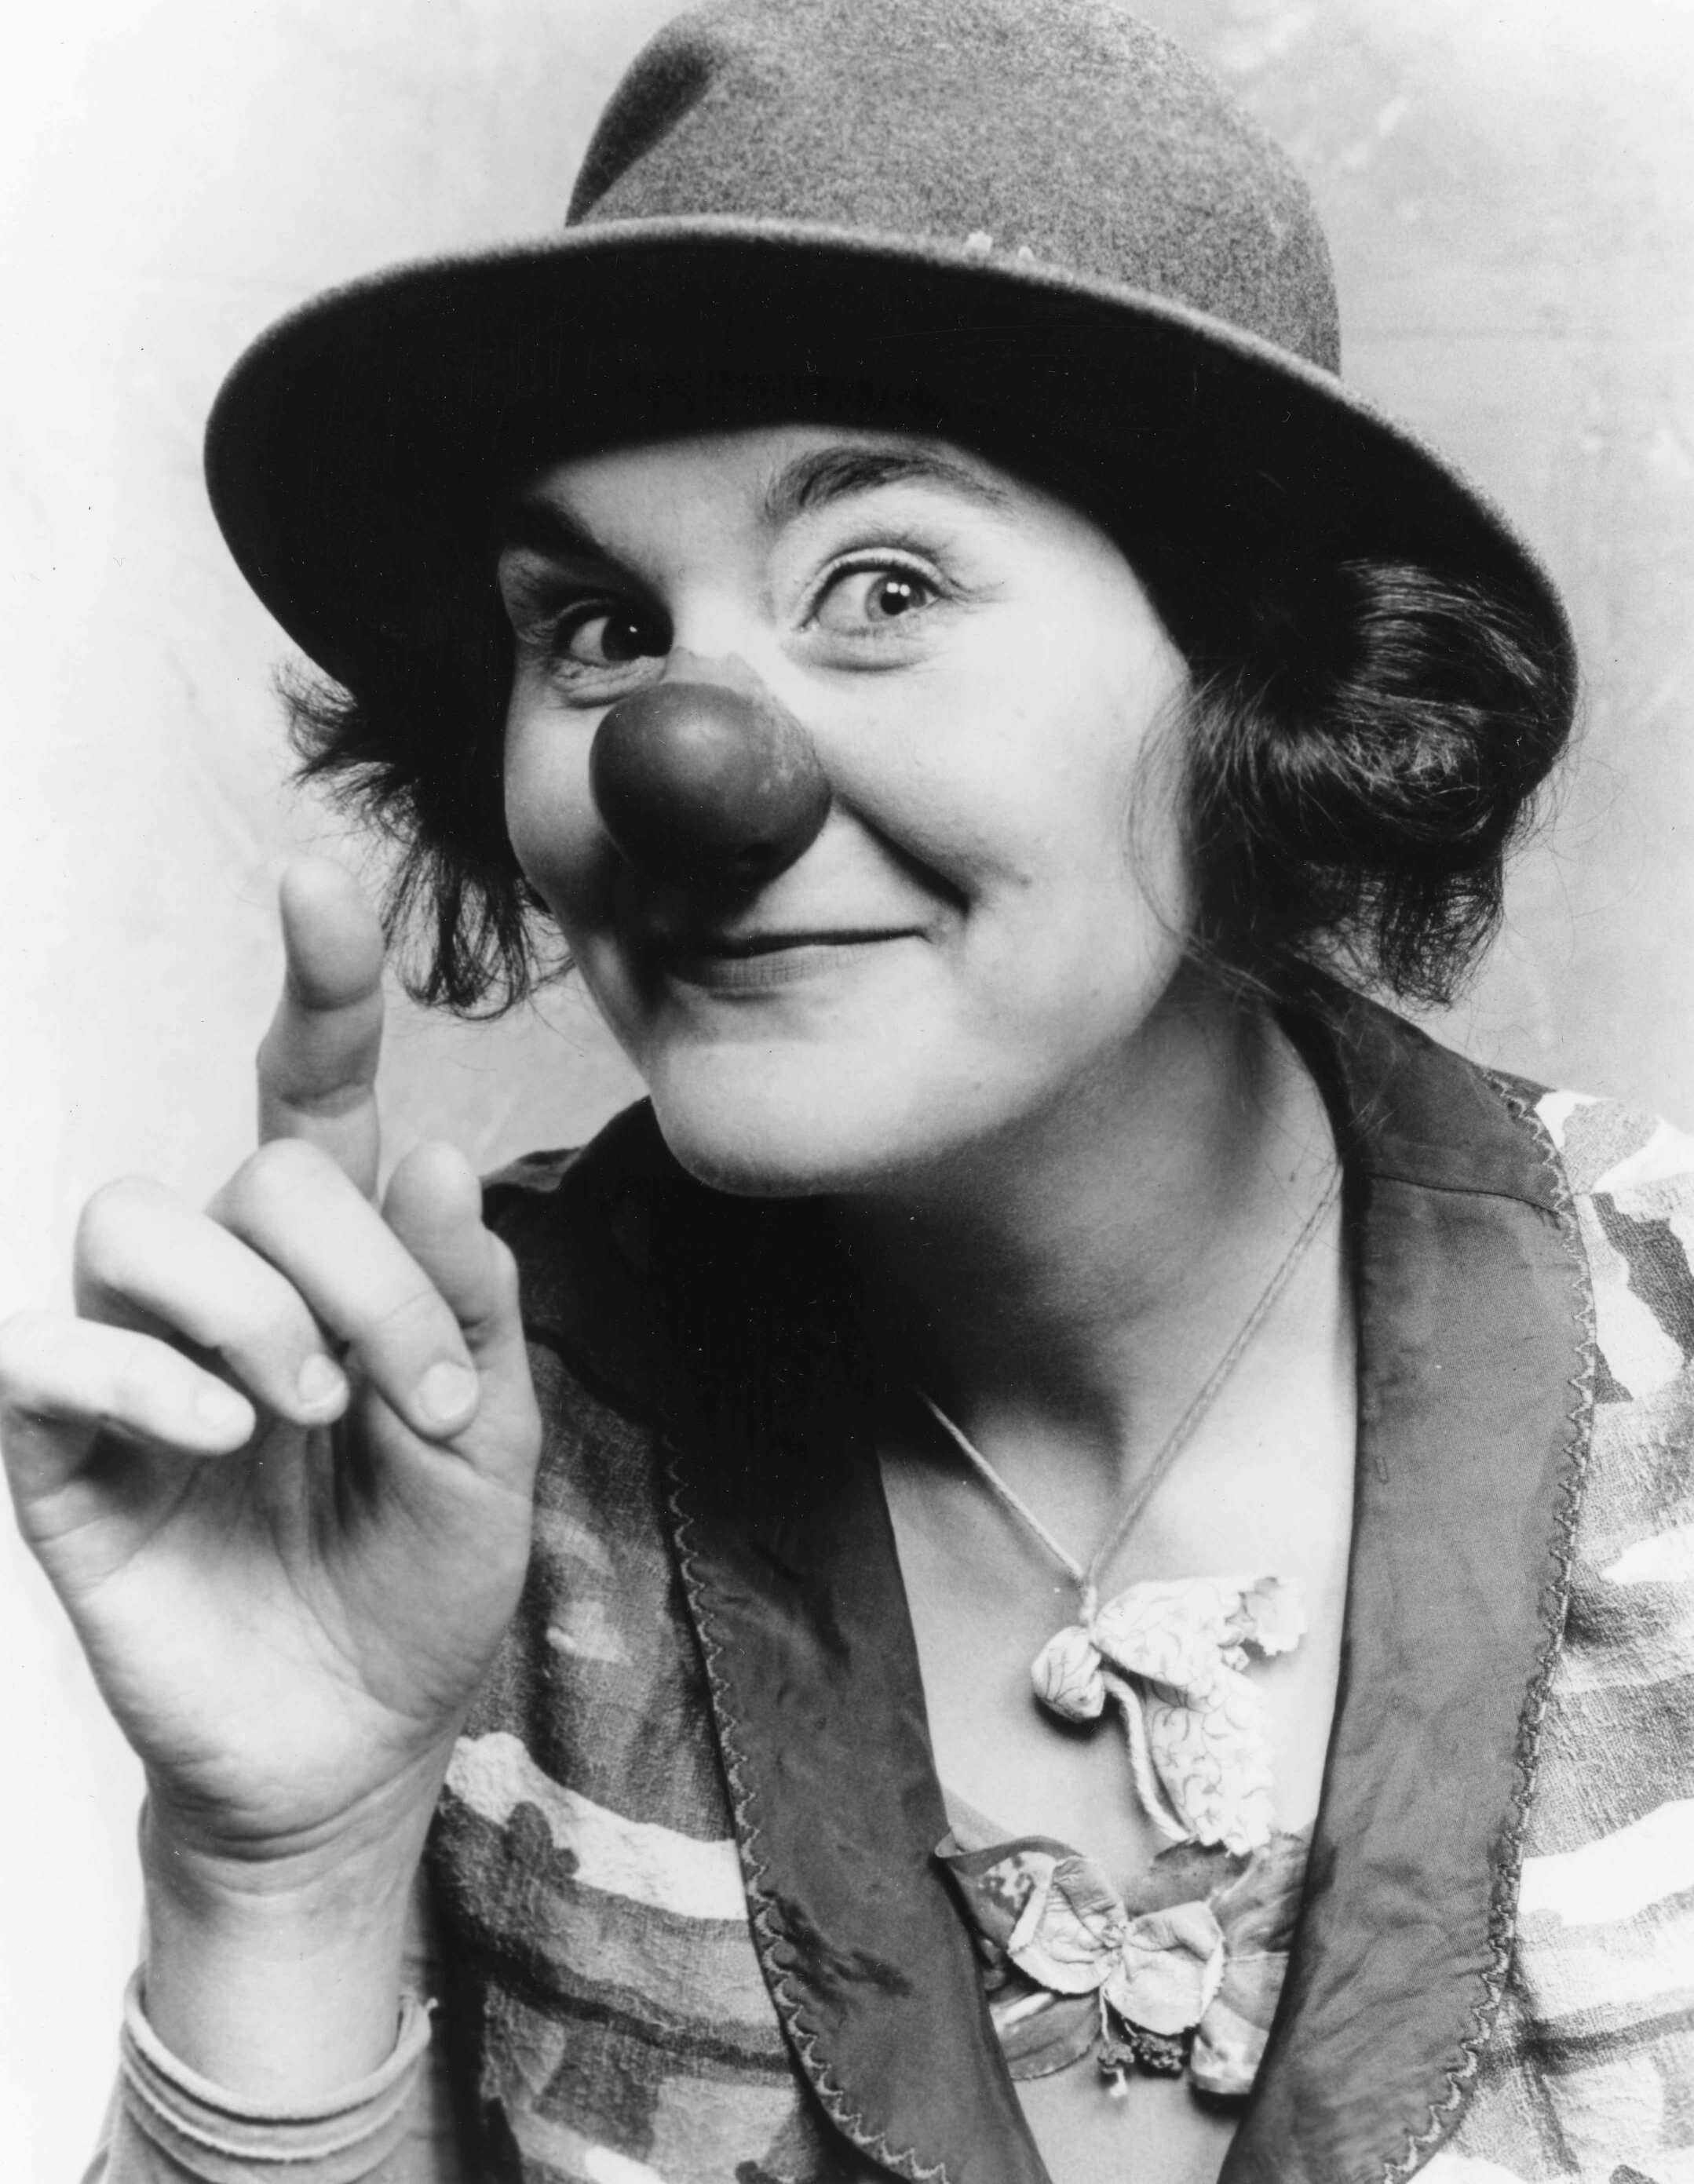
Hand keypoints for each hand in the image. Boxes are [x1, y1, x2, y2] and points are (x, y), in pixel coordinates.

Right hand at [0, 861, 541, 1874]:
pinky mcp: (59, 1448)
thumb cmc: (421, 1583)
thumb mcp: (489, 1447)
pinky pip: (46, 1349)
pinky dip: (140, 1375)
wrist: (351, 1747)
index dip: (317, 987)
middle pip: (251, 1172)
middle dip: (352, 1270)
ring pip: (129, 1219)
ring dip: (242, 1301)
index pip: (310, 1097)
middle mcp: (226, 1286)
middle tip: (409, 1396)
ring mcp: (134, 1360)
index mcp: (336, 1267)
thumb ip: (467, 1307)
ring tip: (306, 1410)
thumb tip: (436, 1151)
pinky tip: (220, 1436)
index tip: (322, 883)